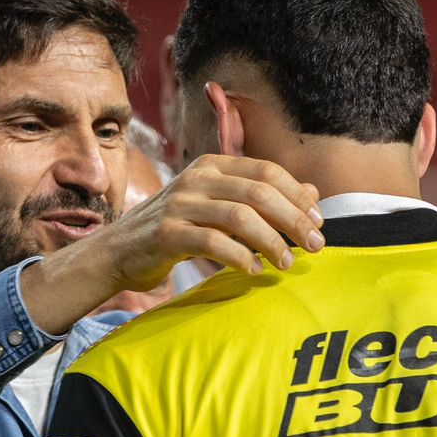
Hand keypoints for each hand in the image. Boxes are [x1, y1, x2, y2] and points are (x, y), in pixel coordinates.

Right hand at [21, 155, 320, 335]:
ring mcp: (180, 204)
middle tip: (315, 246)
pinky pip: (212, 242)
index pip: (266, 170)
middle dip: (292, 219)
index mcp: (212, 164)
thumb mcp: (218, 208)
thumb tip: (313, 194)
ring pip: (239, 216)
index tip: (318, 222)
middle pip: (259, 191)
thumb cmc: (174, 231)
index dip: (297, 196)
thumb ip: (260, 199)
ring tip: (286, 263)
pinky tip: (253, 271)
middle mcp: (196, 177)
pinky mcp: (166, 233)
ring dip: (270, 241)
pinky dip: (239, 257)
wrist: (117, 252)